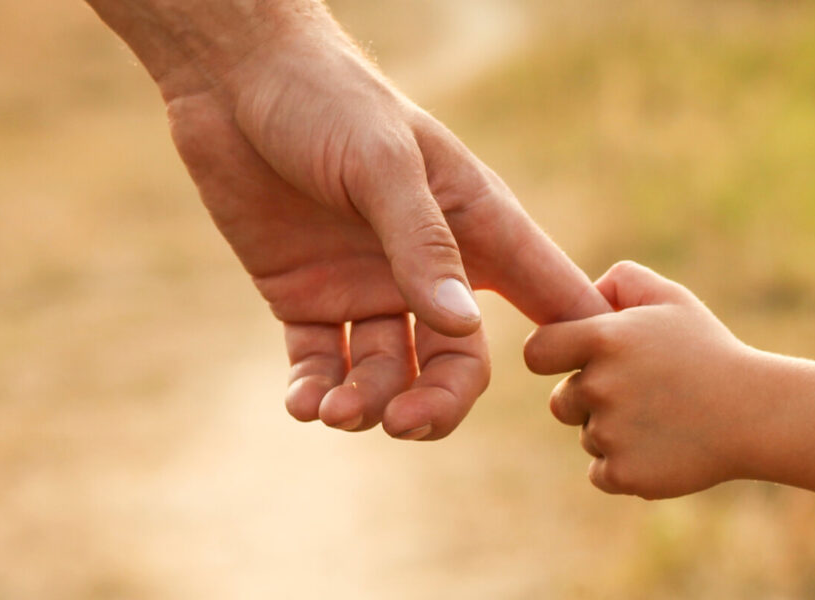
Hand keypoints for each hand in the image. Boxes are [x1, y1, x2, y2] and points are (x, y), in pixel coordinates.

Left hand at [164, 27, 608, 439]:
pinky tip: (304, 402)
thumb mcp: (382, 162)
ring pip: (388, 373)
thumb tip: (461, 328)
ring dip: (368, 402)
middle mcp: (427, 265)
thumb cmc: (326, 98)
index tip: (580, 387)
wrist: (233, 77)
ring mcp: (366, 285)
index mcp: (473, 223)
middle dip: (438, 401)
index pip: (544, 290)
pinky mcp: (306, 296)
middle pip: (458, 360)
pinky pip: (322, 362)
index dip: (570, 340)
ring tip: (337, 410)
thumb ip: (421, 245)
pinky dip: (315, 391)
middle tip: (404, 422)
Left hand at [523, 261, 761, 497]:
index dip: (551, 357)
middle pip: (561, 401)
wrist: (756, 413)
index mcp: (603, 339)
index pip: (536, 352)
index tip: (570, 362)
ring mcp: (610, 433)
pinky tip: (663, 447)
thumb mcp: (673, 299)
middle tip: (641, 395)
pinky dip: (626, 466)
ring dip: (614, 432)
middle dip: (590, 399)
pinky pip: (601, 472)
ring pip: (587, 436)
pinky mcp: (624, 473)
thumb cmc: (711, 353)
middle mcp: (600, 385)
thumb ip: (623, 282)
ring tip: (664, 420)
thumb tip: (587, 294)